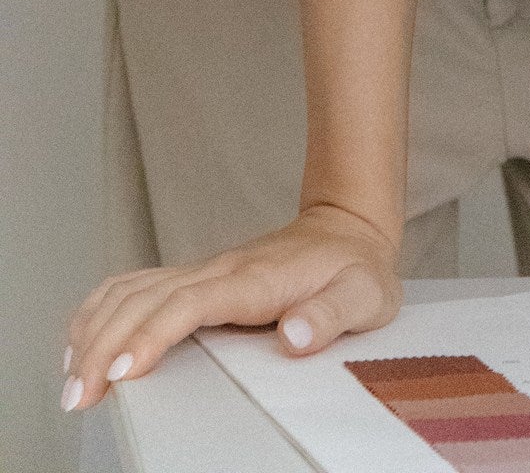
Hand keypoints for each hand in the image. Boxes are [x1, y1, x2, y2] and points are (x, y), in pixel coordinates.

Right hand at [60, 203, 401, 413]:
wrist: (350, 226)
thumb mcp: (364, 295)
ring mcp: (205, 270)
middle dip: (104, 346)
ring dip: (95, 329)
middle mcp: (220, 270)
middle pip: (145, 299)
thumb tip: (296, 335)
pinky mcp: (197, 277)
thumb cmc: (356, 267)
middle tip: (79, 396)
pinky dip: (102, 309)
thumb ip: (332, 314)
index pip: (188, 304)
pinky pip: (137, 284)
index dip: (150, 336)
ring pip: (132, 289)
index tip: (121, 372)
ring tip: (72, 378)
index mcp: (253, 279)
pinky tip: (84, 338)